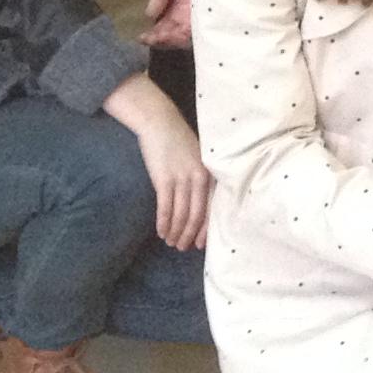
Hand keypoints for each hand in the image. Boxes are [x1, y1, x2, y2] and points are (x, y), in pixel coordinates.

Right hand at [102, 73, 211, 248]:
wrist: (161, 124)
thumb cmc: (180, 143)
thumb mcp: (198, 160)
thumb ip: (201, 180)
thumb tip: (200, 206)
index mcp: (210, 173)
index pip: (212, 207)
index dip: (206, 228)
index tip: (202, 244)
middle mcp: (199, 177)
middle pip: (197, 214)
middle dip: (190, 234)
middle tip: (183, 248)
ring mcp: (182, 178)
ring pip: (181, 214)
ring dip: (176, 232)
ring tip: (171, 242)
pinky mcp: (164, 179)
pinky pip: (165, 207)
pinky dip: (164, 223)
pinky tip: (161, 232)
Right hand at [140, 0, 193, 47]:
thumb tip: (149, 14)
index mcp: (176, 11)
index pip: (162, 28)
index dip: (152, 35)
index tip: (141, 37)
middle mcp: (186, 19)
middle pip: (170, 36)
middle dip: (158, 40)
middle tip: (148, 39)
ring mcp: (198, 21)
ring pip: (181, 38)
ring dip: (168, 40)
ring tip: (157, 37)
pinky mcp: (208, 21)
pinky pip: (194, 34)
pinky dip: (183, 36)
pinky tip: (172, 34)